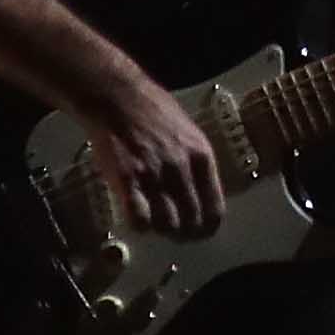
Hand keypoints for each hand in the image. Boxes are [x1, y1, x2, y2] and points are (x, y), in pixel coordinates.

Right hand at [88, 70, 227, 238]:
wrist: (119, 98)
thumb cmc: (154, 112)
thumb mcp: (189, 133)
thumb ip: (196, 163)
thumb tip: (201, 192)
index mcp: (202, 156)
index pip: (215, 207)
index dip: (209, 227)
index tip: (203, 233)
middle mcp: (182, 169)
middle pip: (191, 221)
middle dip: (185, 234)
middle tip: (177, 235)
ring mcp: (155, 176)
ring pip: (166, 225)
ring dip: (162, 231)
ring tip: (157, 227)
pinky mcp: (128, 180)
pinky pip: (139, 219)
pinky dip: (140, 226)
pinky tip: (138, 218)